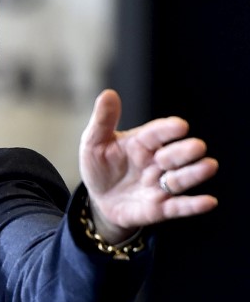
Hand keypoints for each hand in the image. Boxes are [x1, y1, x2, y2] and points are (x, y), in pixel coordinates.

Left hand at [79, 89, 218, 242]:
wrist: (98, 198)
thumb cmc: (100, 166)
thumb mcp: (94, 143)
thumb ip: (103, 121)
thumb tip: (108, 94)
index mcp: (142, 143)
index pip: (157, 133)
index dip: (168, 130)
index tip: (180, 126)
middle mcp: (157, 162)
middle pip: (174, 155)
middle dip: (184, 151)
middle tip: (195, 147)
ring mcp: (160, 185)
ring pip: (181, 179)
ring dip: (195, 174)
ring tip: (208, 166)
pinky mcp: (161, 208)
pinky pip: (179, 207)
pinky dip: (194, 205)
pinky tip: (208, 202)